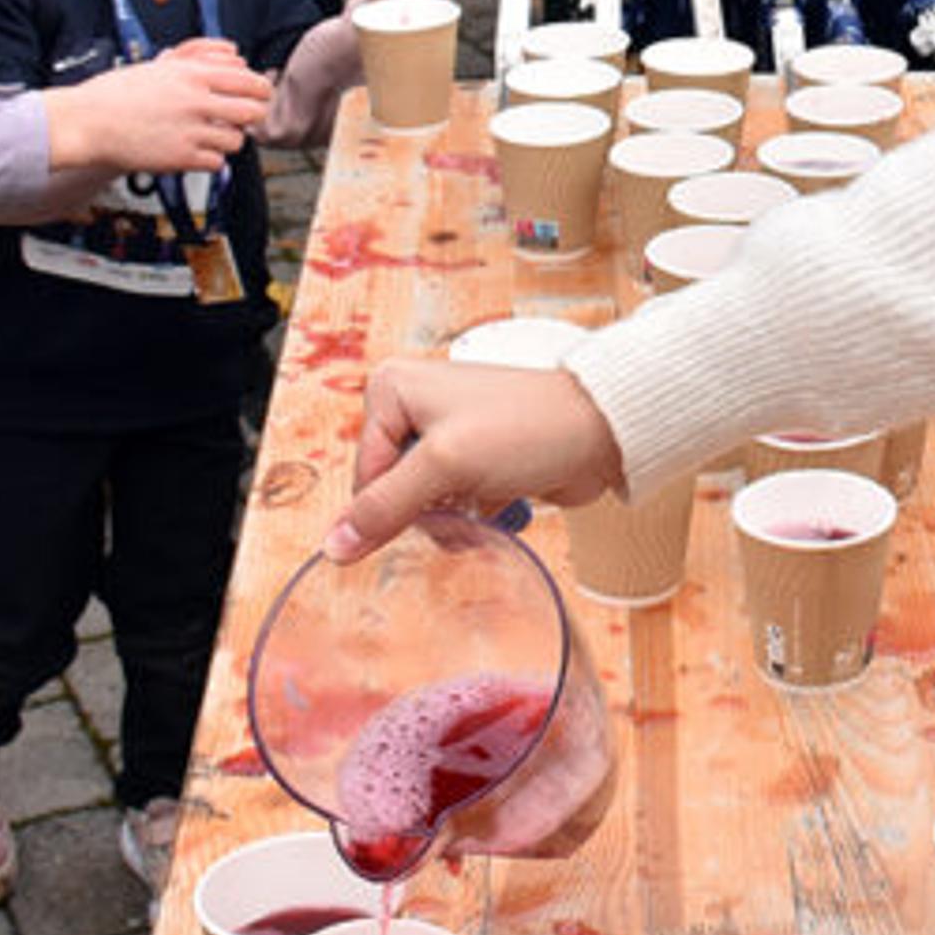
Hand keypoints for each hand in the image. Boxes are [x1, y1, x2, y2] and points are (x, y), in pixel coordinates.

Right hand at [43, 49, 272, 173]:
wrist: (87, 122)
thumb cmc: (118, 93)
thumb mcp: (160, 66)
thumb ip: (200, 60)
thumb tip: (236, 58)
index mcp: (192, 75)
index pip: (249, 81)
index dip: (261, 91)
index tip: (260, 96)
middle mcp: (196, 101)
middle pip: (253, 112)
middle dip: (253, 117)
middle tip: (244, 119)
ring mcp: (190, 131)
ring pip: (237, 140)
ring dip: (229, 139)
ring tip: (213, 136)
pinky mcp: (181, 158)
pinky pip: (218, 163)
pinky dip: (211, 159)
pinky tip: (197, 151)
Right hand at [328, 360, 626, 560]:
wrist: (601, 433)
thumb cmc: (529, 427)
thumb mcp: (445, 465)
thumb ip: (385, 507)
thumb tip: (333, 546)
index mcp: (393, 388)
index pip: (364, 472)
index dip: (391, 503)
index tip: (425, 511)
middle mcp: (415, 406)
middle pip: (389, 490)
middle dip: (424, 511)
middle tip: (460, 502)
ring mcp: (447, 435)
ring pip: (420, 504)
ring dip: (448, 519)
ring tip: (481, 503)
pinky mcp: (476, 462)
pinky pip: (450, 507)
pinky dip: (468, 519)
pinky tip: (495, 508)